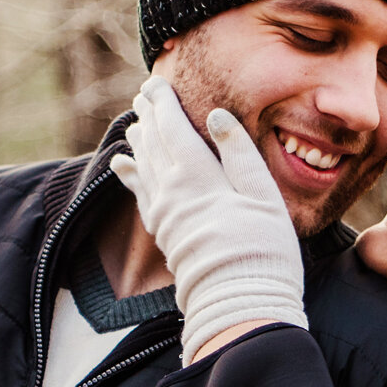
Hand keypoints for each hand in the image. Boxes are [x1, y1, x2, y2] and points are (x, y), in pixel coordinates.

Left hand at [111, 76, 305, 361]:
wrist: (239, 303)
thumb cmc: (262, 249)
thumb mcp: (263, 196)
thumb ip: (239, 153)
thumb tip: (216, 116)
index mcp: (197, 175)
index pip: (172, 128)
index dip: (163, 103)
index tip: (156, 83)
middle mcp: (171, 191)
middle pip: (153, 143)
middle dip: (149, 116)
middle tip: (144, 94)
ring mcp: (164, 214)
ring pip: (143, 166)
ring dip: (139, 140)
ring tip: (136, 122)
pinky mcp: (163, 233)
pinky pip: (139, 194)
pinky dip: (130, 174)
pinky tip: (123, 164)